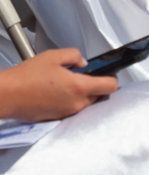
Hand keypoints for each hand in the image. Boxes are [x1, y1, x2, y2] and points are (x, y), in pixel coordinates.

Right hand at [0, 49, 116, 121]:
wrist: (5, 95)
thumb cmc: (26, 77)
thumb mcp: (54, 56)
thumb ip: (75, 55)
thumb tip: (82, 62)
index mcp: (79, 87)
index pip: (110, 86)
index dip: (112, 77)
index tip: (108, 72)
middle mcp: (75, 104)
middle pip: (98, 95)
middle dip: (94, 85)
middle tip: (82, 75)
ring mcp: (65, 113)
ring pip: (84, 103)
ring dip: (80, 94)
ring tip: (64, 82)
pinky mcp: (55, 118)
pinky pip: (69, 109)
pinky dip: (67, 101)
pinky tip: (54, 92)